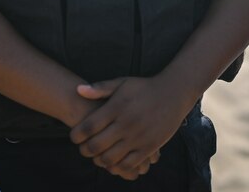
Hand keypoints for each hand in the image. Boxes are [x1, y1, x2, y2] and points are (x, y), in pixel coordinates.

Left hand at [68, 77, 191, 178]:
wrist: (174, 93)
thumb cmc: (145, 88)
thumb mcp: (123, 83)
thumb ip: (101, 88)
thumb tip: (78, 89)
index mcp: (117, 107)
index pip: (89, 126)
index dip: (76, 135)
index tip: (74, 137)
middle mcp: (127, 123)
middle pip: (96, 145)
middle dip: (84, 150)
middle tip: (84, 148)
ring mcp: (138, 137)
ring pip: (110, 158)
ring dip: (98, 160)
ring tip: (97, 155)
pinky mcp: (149, 147)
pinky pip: (128, 164)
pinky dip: (117, 167)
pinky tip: (114, 161)